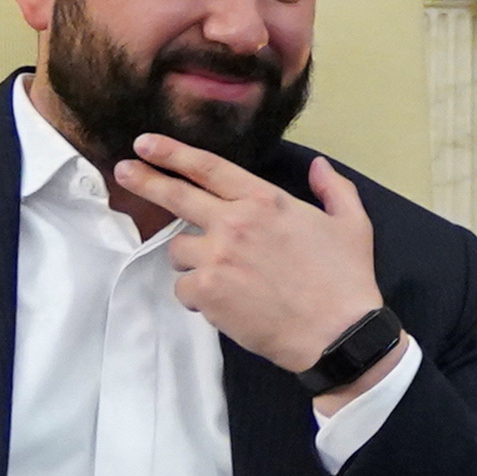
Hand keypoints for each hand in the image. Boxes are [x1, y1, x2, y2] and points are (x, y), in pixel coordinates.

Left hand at [122, 133, 386, 379]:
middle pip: (176, 195)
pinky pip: (183, 288)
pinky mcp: (207, 292)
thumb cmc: (347, 277)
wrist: (337, 332)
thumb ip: (334, 188)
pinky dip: (198, 295)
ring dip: (193, 260)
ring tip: (223, 276)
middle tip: (124, 170)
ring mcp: (216, 257)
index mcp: (265, 199)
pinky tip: (224, 303)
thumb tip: (319, 165)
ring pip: (179, 250)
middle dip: (145, 179)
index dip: (172, 152)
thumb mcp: (352, 223)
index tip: (145, 143)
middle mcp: (234, 221)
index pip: (208, 168)